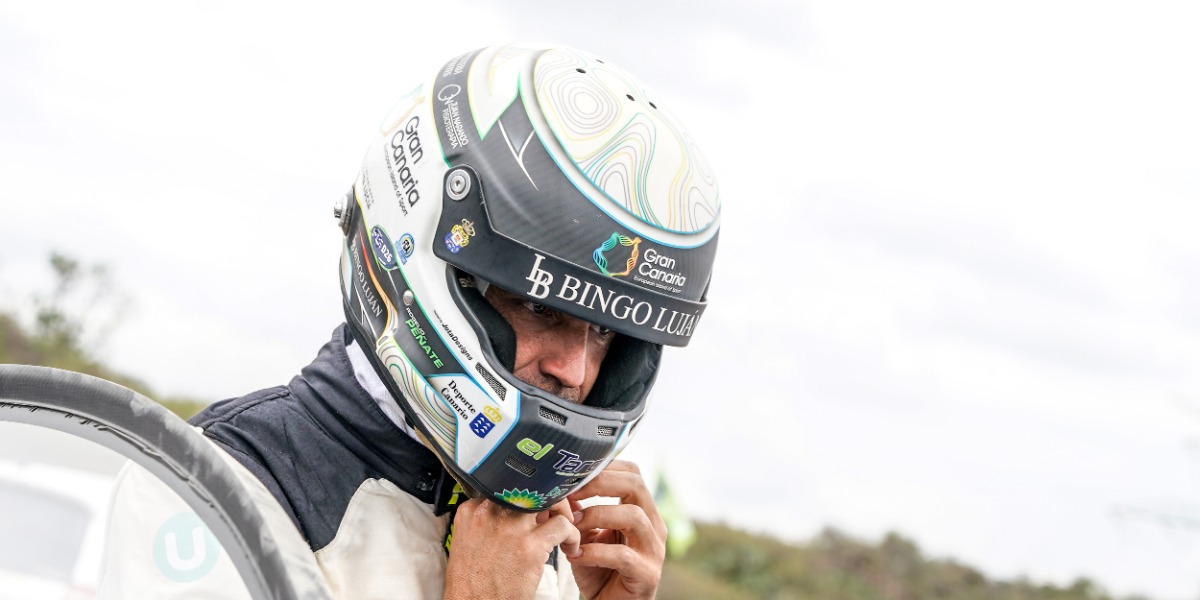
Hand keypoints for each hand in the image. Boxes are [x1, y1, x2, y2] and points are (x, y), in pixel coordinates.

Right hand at [444, 497, 580, 599]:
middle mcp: (490, 512)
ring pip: (549, 501)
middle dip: (546, 502)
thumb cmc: (472, 583)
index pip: (508, 488)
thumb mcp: (469, 544)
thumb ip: (492, 523)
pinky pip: (563, 526)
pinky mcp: (531, 545)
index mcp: (472, 511)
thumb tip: (521, 515)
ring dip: (563, 514)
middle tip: (554, 517)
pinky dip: (572, 536)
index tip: (535, 513)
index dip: (526, 500)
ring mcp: (511, 527)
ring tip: (565, 531)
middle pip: (528, 490)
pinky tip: (570, 548)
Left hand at [566, 461, 666, 599]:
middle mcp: (653, 526)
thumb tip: (553, 491)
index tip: (575, 474)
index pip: (632, 473)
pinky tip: (576, 555)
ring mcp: (654, 550)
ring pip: (633, 517)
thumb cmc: (599, 569)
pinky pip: (623, 556)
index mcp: (642, 511)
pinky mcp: (647, 575)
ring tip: (573, 528)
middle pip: (636, 486)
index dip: (604, 468)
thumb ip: (575, 514)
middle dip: (600, 484)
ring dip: (596, 516)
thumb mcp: (585, 536)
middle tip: (571, 493)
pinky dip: (595, 552)